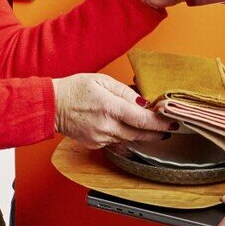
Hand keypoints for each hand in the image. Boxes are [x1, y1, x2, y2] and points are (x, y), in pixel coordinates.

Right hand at [52, 73, 176, 148]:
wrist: (52, 106)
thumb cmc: (75, 89)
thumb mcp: (102, 81)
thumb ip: (125, 92)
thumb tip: (144, 102)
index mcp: (109, 107)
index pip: (142, 119)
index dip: (160, 123)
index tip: (172, 122)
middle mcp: (106, 126)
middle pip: (140, 134)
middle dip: (156, 132)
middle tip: (168, 128)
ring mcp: (100, 137)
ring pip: (129, 139)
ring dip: (142, 135)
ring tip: (152, 129)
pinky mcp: (95, 144)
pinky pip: (117, 142)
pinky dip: (126, 136)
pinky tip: (128, 129)